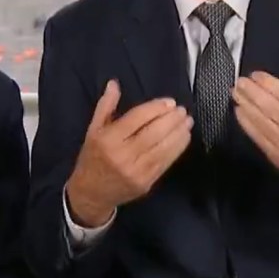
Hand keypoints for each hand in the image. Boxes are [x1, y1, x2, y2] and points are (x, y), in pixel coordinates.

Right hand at [66, 79, 193, 225]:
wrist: (91, 193)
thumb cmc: (92, 157)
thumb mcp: (93, 130)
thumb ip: (106, 106)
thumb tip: (114, 83)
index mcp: (108, 139)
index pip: (137, 119)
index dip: (156, 108)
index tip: (170, 102)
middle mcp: (122, 155)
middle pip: (153, 133)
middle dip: (171, 120)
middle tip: (182, 110)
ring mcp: (136, 171)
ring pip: (163, 148)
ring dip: (178, 133)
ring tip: (187, 122)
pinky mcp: (146, 182)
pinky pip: (166, 162)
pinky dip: (177, 149)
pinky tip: (184, 138)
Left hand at [232, 52, 278, 204]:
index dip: (269, 85)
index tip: (256, 75)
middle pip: (271, 109)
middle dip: (253, 93)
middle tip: (240, 81)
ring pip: (262, 123)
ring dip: (246, 106)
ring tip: (236, 92)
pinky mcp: (277, 158)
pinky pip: (259, 138)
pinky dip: (247, 124)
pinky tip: (239, 112)